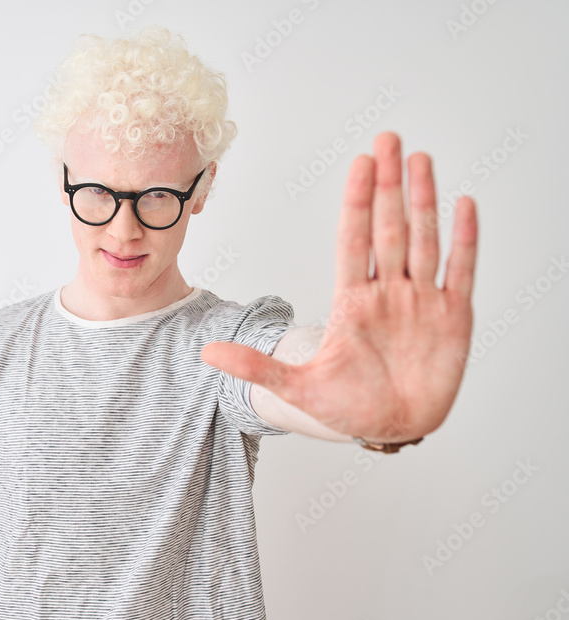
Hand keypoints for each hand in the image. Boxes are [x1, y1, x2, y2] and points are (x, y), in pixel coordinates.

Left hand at [201, 132, 478, 442]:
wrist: (392, 428)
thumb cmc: (348, 406)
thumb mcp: (298, 387)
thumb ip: (255, 366)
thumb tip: (206, 351)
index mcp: (352, 302)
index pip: (354, 239)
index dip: (357, 201)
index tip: (359, 165)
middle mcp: (388, 292)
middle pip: (388, 227)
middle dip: (389, 183)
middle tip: (388, 139)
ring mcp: (421, 301)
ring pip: (424, 239)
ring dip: (424, 200)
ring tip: (421, 159)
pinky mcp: (453, 317)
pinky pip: (461, 271)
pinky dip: (465, 239)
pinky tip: (464, 204)